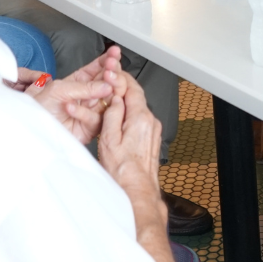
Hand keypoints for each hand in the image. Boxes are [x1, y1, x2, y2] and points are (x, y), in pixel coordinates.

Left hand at [26, 48, 121, 143]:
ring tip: (105, 80)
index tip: (114, 53)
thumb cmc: (40, 109)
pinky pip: (94, 119)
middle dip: (112, 72)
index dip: (107, 60)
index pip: (97, 69)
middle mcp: (87, 96)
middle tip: (112, 67)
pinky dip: (84, 112)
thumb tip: (107, 86)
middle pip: (107, 82)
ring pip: (109, 100)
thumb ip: (83, 87)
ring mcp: (91, 111)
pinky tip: (71, 107)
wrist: (32, 128)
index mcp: (78, 83)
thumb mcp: (58, 90)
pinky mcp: (90, 128)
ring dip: (108, 89)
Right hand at [98, 72, 163, 199]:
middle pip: (137, 97)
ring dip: (125, 103)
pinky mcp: (152, 139)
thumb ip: (112, 114)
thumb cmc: (122, 169)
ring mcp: (153, 131)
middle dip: (123, 89)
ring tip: (110, 103)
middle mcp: (151, 122)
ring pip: (138, 109)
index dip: (122, 78)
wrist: (136, 189)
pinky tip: (118, 121)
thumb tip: (114, 100)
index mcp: (141, 118)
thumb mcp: (109, 138)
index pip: (133, 88)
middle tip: (110, 84)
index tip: (113, 72)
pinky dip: (130, 116)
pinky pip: (140, 121)